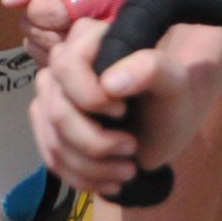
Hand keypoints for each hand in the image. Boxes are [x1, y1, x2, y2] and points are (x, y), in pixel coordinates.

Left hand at [5, 0, 157, 62]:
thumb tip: (10, 1)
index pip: (55, 14)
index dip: (38, 8)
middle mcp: (111, 26)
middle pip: (50, 39)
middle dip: (37, 25)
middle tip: (44, 13)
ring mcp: (106, 54)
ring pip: (48, 57)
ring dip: (39, 41)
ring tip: (51, 26)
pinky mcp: (93, 72)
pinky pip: (52, 71)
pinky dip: (44, 57)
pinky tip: (55, 43)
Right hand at [30, 15, 204, 197]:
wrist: (164, 129)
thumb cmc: (170, 101)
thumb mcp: (174, 83)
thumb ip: (151, 69)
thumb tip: (110, 83)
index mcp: (88, 39)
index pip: (66, 67)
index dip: (90, 98)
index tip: (123, 111)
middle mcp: (61, 65)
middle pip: (57, 113)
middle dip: (96, 143)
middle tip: (132, 149)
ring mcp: (50, 98)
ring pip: (54, 142)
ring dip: (93, 167)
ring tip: (127, 171)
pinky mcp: (48, 127)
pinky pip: (51, 160)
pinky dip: (83, 178)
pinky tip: (111, 181)